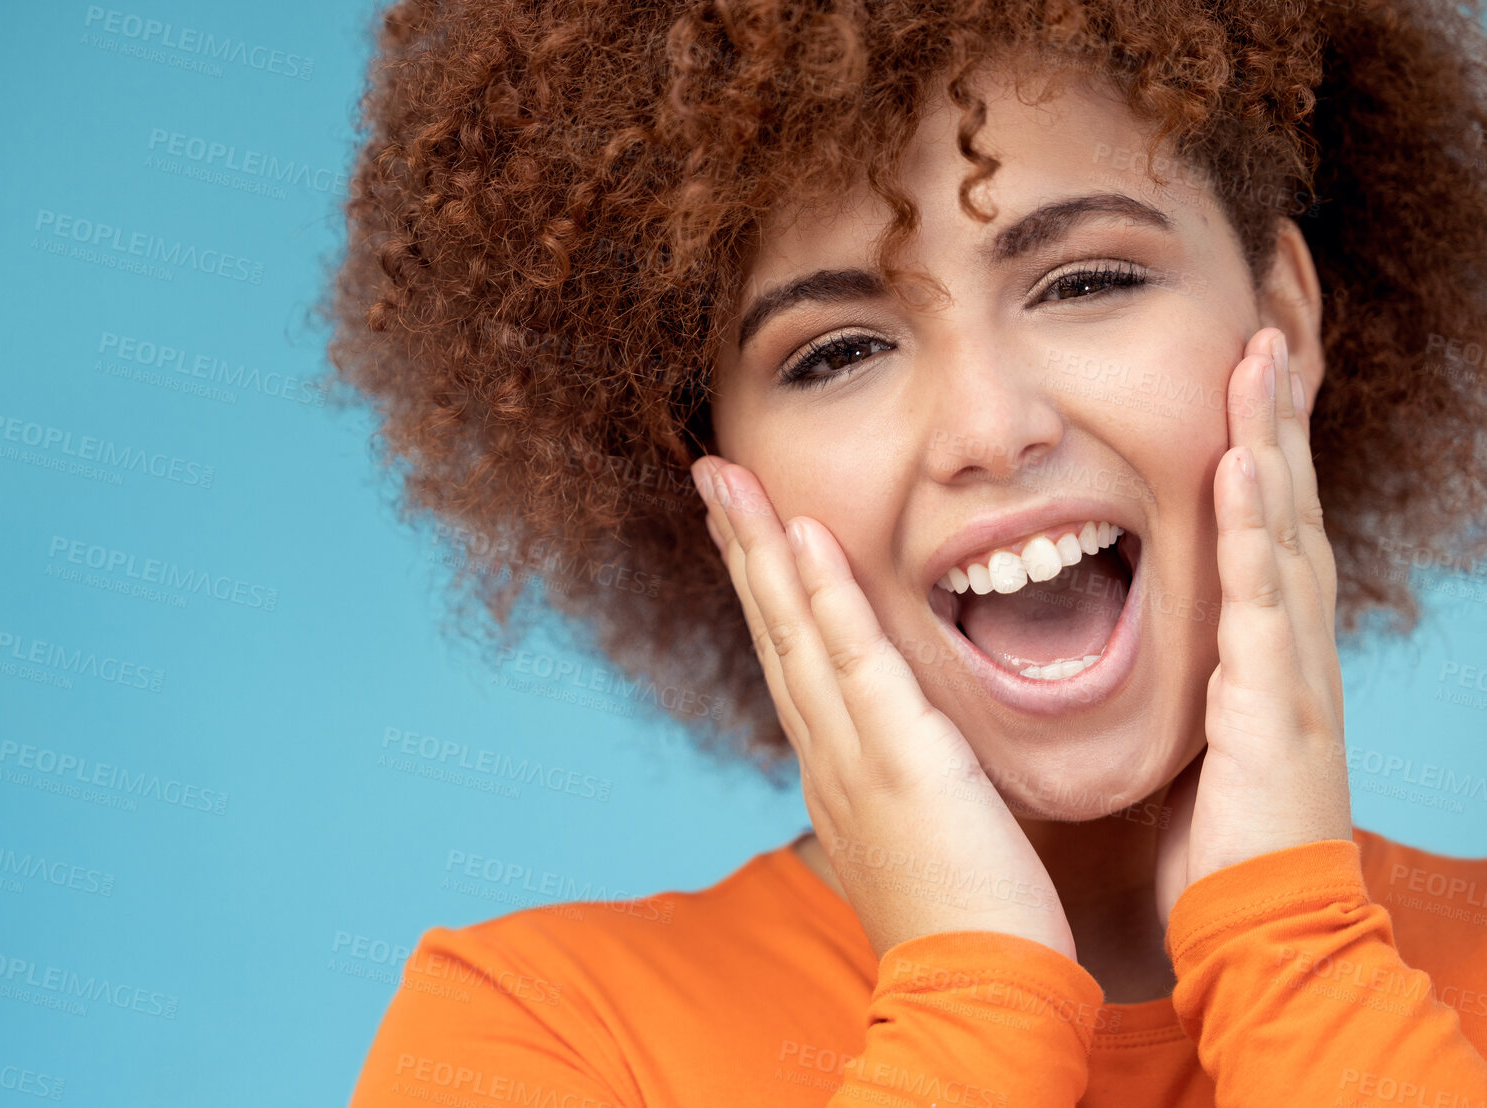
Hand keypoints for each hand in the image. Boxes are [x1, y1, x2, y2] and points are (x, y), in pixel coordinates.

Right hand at [692, 456, 1076, 960]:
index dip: (765, 588)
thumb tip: (907, 750)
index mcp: (837, 769)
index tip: (746, 526)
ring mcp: (855, 755)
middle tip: (711, 473)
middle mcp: (829, 754)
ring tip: (731, 479)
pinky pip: (856, 662)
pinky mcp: (899, 760)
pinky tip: (806, 537)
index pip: (792, 658)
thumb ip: (904, 782)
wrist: (976, 997)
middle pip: (774, 631)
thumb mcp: (921, 836)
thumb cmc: (966, 924)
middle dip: (741, 547)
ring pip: (796, 633)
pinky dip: (826, 598)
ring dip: (762, 549)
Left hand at [1153, 326, 1352, 925]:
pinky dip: (1255, 525)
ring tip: (1261, 354)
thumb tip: (1134, 655)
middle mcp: (1282, 646)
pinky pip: (1262, 596)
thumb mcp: (1193, 743)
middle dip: (1277, 415)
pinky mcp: (1272, 702)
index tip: (1237, 371)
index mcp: (1254, 653)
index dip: (1252, 447)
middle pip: (1283, 504)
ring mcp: (1286, 668)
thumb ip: (1181, 686)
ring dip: (1272, 439)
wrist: (1257, 935)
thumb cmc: (1215, 849)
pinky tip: (1246, 460)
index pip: (1254, 525)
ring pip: (1282, 528)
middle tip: (1268, 324)